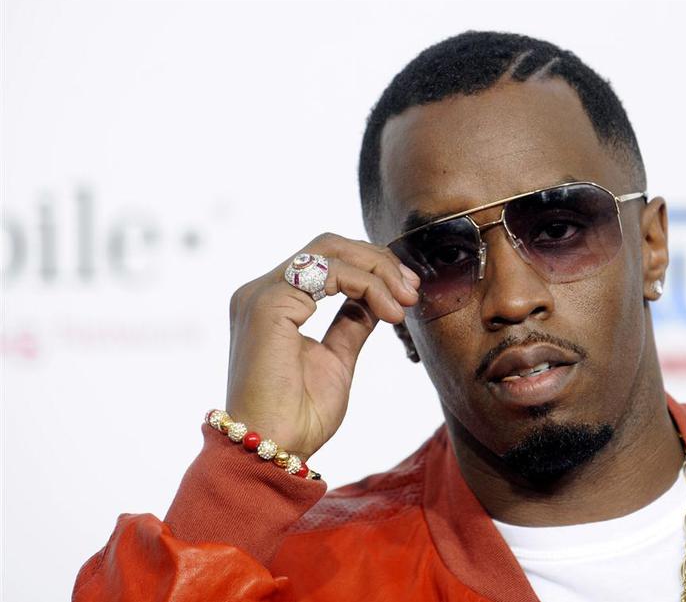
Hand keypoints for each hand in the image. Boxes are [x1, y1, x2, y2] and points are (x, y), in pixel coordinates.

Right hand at [225, 233, 420, 459]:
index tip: (408, 292)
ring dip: (379, 271)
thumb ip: (351, 324)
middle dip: (379, 262)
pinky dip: (368, 284)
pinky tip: (389, 311)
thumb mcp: (337, 360)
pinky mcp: (268, 303)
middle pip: (329, 245)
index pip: (327, 260)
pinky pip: (329, 272)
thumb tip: (377, 301)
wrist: (275, 450)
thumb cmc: (299, 417)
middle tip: (412, 289)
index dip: (373, 268)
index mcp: (274, 304)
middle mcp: (261, 292)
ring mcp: (261, 294)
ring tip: (406, 302)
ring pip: (331, 250)